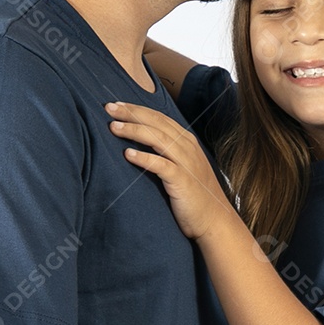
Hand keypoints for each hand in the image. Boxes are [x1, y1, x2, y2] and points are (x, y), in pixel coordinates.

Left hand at [105, 101, 232, 239]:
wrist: (214, 220)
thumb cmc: (193, 194)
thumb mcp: (181, 166)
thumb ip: (165, 152)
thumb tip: (137, 143)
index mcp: (185, 141)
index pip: (158, 117)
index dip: (136, 109)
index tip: (115, 105)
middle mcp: (187, 147)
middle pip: (156, 123)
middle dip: (132, 113)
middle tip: (109, 108)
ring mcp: (186, 163)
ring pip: (158, 139)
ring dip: (135, 131)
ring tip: (114, 127)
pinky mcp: (183, 181)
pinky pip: (162, 166)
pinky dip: (145, 158)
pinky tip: (128, 155)